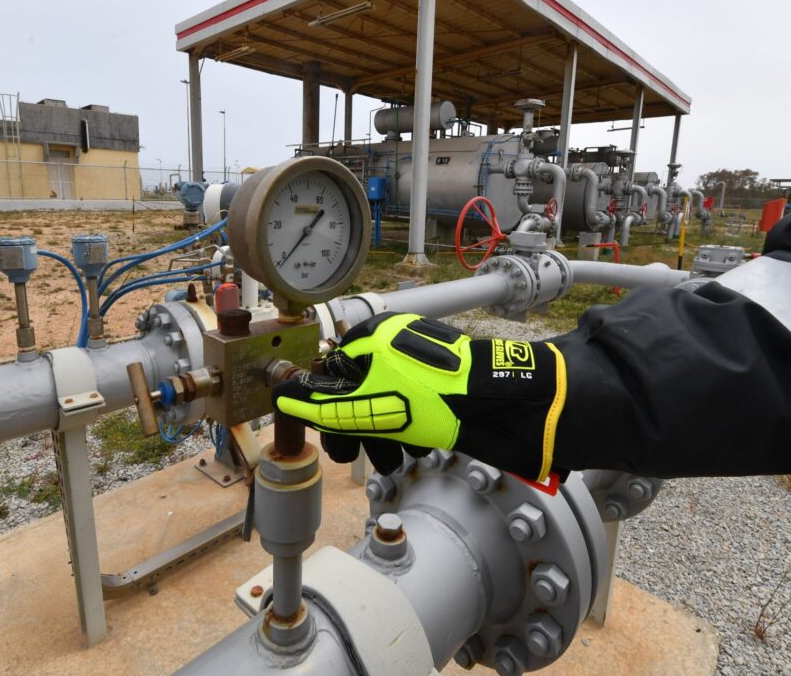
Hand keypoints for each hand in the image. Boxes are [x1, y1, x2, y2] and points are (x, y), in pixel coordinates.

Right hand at [272, 312, 567, 480]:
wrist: (508, 404)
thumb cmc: (443, 396)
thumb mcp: (372, 405)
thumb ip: (324, 406)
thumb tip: (282, 397)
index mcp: (373, 336)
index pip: (331, 376)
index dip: (331, 413)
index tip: (337, 441)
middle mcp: (395, 344)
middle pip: (358, 394)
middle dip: (362, 430)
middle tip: (366, 454)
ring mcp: (420, 363)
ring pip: (386, 407)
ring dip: (388, 437)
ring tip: (401, 453)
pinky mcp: (441, 382)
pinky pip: (413, 410)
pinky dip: (413, 432)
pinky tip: (422, 447)